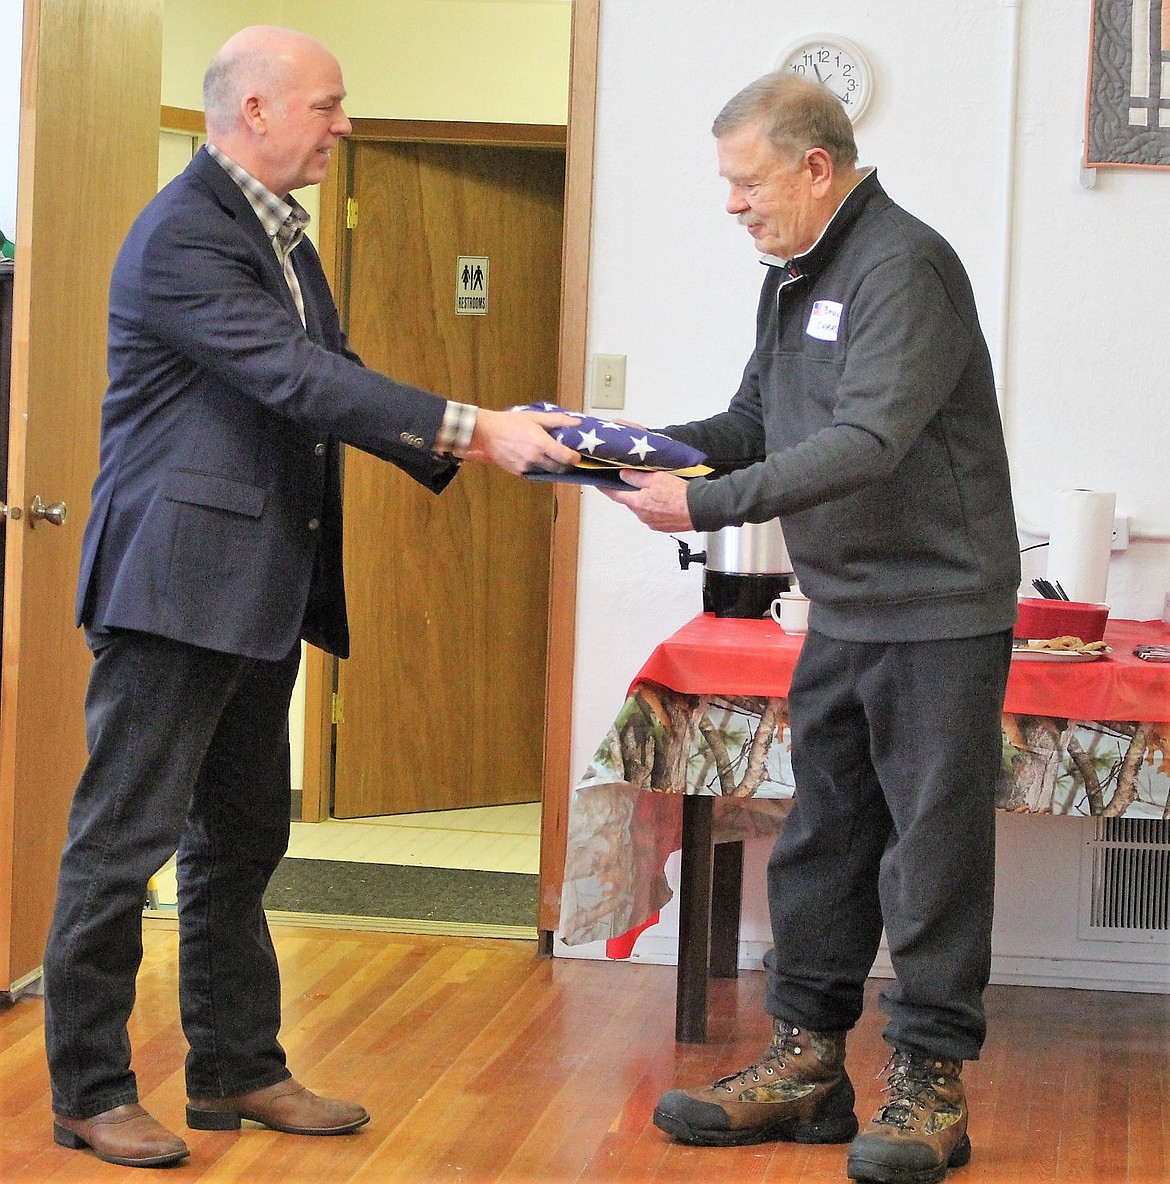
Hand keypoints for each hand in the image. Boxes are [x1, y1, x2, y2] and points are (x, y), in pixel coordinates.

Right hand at [459, 408, 580, 474]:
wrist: (486, 432)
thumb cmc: (510, 422)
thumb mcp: (535, 417)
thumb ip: (557, 421)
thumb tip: (576, 422)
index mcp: (541, 443)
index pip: (566, 457)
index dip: (574, 458)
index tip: (576, 456)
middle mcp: (535, 457)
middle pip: (559, 468)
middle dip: (565, 465)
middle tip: (567, 458)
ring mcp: (526, 466)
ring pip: (547, 472)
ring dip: (552, 467)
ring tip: (551, 457)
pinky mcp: (518, 472)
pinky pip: (534, 473)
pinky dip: (539, 469)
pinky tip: (537, 460)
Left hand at [600, 469, 693, 531]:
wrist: (700, 510)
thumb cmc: (680, 495)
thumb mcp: (655, 478)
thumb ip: (636, 477)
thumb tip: (623, 475)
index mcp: (637, 503)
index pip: (615, 495)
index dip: (605, 488)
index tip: (599, 484)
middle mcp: (642, 516)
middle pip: (631, 501)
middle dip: (633, 492)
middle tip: (641, 481)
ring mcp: (652, 523)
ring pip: (643, 508)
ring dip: (647, 500)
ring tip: (661, 491)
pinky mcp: (663, 527)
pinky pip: (654, 515)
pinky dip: (657, 507)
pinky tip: (667, 500)